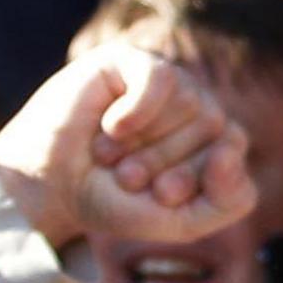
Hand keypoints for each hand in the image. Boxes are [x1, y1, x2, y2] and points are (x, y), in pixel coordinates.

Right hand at [0, 44, 257, 251]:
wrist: (48, 187)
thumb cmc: (115, 200)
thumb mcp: (181, 220)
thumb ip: (230, 201)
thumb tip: (232, 146)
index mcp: (215, 140)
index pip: (235, 152)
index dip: (198, 178)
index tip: (160, 197)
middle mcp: (197, 106)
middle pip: (214, 128)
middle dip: (164, 163)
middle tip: (125, 175)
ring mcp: (167, 81)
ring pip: (191, 105)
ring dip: (143, 144)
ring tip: (109, 155)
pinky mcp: (132, 61)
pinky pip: (161, 80)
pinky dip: (137, 113)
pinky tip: (113, 128)